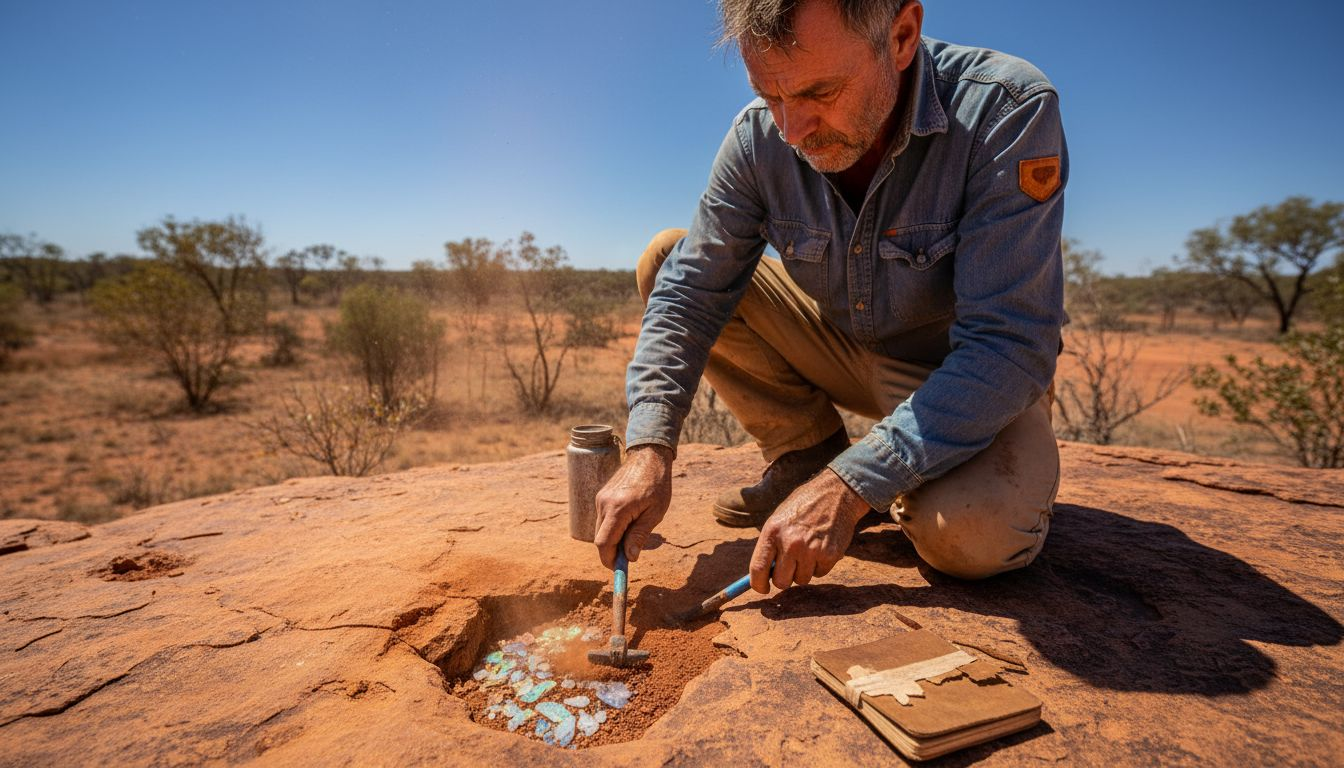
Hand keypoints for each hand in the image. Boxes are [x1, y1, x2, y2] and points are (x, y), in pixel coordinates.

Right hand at [593, 444, 673, 568]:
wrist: (649, 456)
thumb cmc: (657, 484)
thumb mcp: (655, 512)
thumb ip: (640, 535)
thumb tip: (630, 558)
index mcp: (617, 508)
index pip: (604, 543)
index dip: (609, 560)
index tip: (619, 569)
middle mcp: (604, 503)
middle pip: (599, 539)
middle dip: (611, 552)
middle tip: (629, 558)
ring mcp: (600, 498)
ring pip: (600, 529)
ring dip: (612, 539)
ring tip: (633, 535)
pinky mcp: (601, 496)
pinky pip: (603, 519)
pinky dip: (612, 528)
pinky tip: (629, 523)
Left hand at [750, 468, 868, 592]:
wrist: (835, 494)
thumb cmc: (803, 507)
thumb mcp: (779, 519)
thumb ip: (770, 546)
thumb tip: (762, 575)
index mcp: (772, 532)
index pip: (758, 568)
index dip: (758, 584)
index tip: (762, 588)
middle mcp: (790, 543)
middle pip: (781, 582)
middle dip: (784, 579)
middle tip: (788, 568)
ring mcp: (811, 550)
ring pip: (802, 579)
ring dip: (803, 570)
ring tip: (808, 550)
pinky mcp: (829, 555)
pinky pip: (820, 573)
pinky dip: (820, 565)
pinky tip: (821, 547)